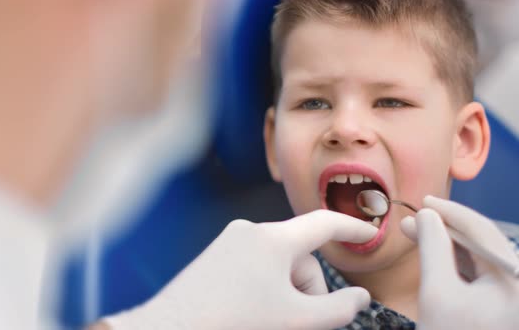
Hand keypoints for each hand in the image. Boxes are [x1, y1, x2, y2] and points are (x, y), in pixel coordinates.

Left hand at [103, 210, 376, 329]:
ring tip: (275, 318)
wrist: (171, 328)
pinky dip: (266, 285)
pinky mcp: (216, 254)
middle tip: (301, 321)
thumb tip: (360, 297)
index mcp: (274, 238)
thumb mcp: (295, 320)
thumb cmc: (235, 322)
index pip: (325, 224)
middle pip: (300, 253)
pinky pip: (255, 264)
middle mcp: (252, 231)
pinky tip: (256, 310)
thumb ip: (337, 309)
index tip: (371, 235)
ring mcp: (230, 241)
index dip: (353, 228)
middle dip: (309, 287)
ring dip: (287, 290)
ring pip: (277, 262)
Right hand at [401, 196, 518, 329]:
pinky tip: (433, 256)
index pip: (482, 232)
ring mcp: (514, 298)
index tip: (422, 200)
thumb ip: (432, 247)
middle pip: (482, 244)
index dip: (449, 212)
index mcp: (516, 281)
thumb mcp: (436, 291)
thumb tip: (426, 215)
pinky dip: (455, 265)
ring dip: (447, 246)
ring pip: (479, 259)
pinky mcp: (504, 308)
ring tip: (415, 234)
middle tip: (410, 220)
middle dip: (444, 229)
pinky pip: (480, 277)